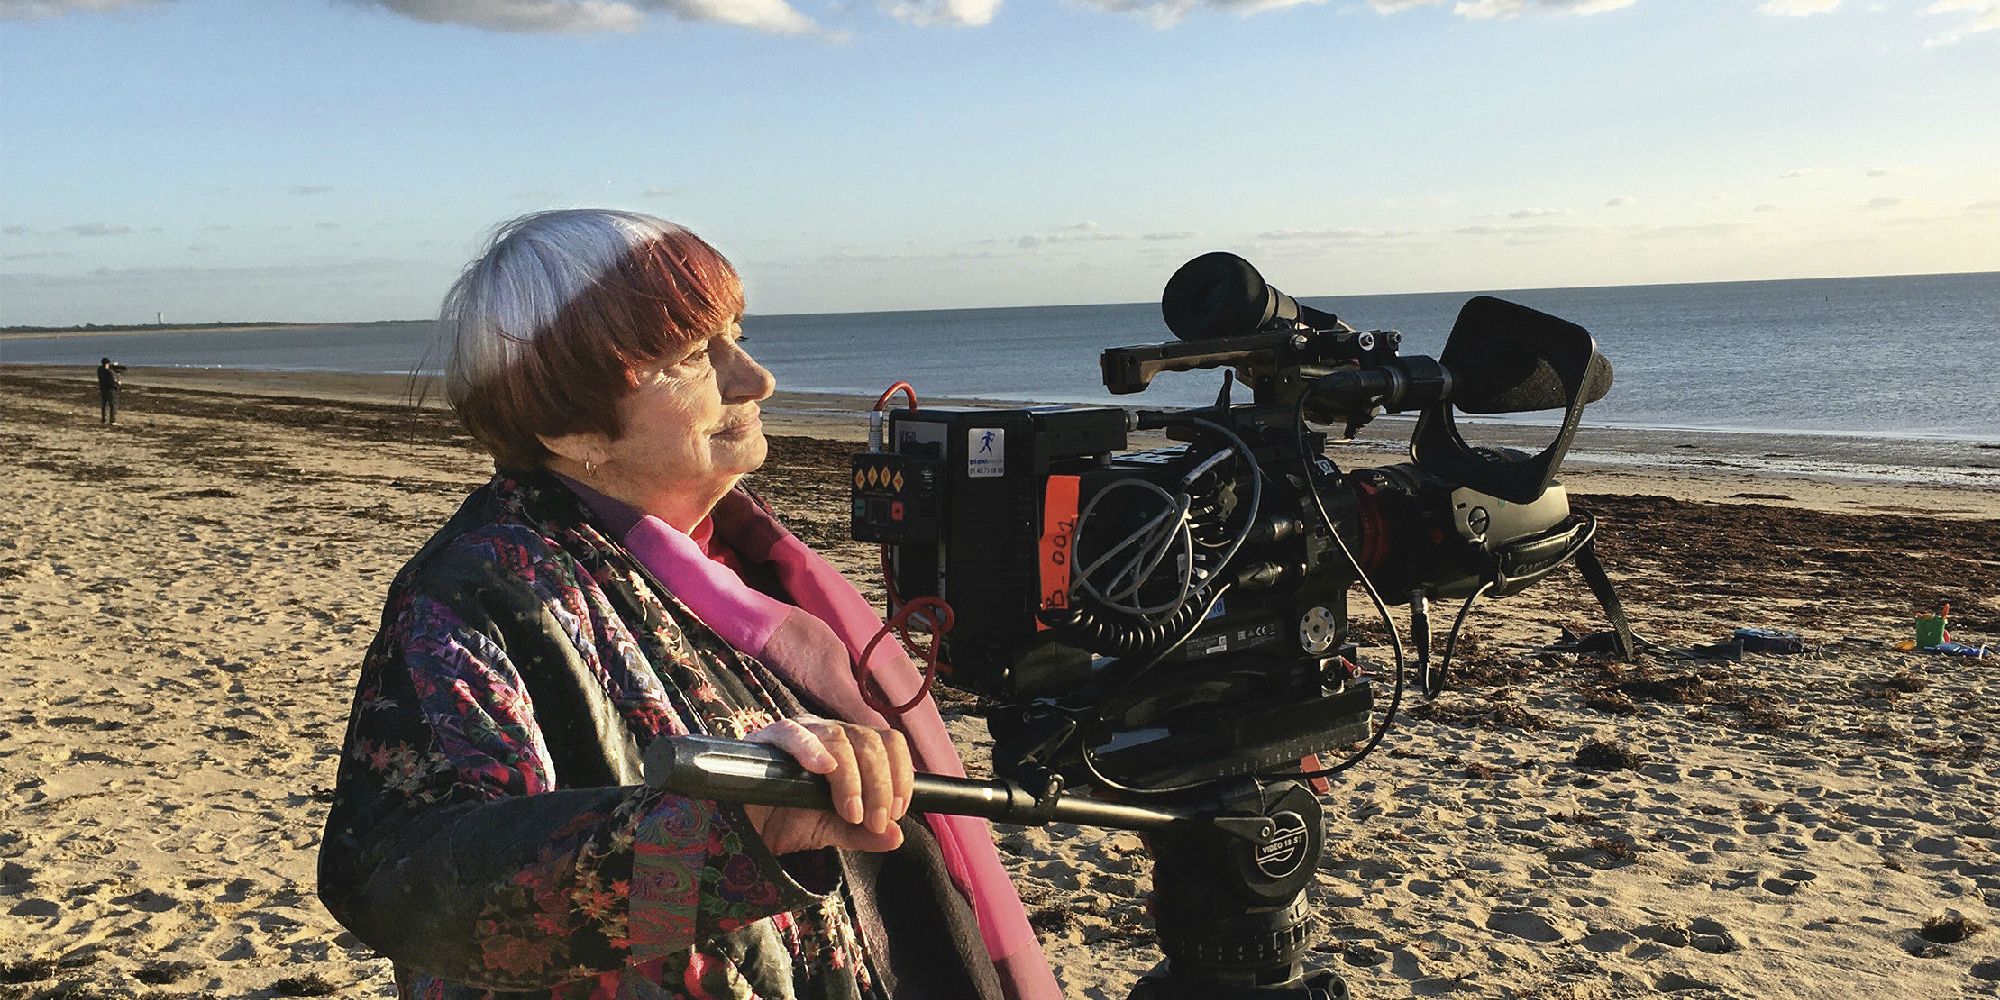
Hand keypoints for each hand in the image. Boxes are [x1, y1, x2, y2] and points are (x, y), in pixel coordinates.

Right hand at [740, 716, 911, 854]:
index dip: (900, 775)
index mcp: (852, 748)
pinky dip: (810, 749)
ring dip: (853, 779)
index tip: (897, 812)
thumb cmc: (787, 819)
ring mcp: (801, 732)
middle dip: (880, 785)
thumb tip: (896, 837)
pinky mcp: (768, 739)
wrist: (744, 827)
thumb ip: (864, 834)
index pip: (889, 743)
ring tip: (851, 813)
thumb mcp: (832, 830)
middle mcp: (830, 734)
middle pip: (870, 742)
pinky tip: (823, 769)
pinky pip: (792, 734)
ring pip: (840, 737)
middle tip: (875, 821)